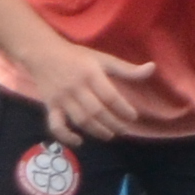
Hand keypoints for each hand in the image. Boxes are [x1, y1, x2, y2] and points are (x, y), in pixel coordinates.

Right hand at [18, 35, 156, 140]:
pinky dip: (66, 136)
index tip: (133, 117)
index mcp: (90, 74)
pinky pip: (56, 125)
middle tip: (124, 130)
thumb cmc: (76, 56)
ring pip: (81, 120)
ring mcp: (61, 98)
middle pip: (97, 111)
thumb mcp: (103, 59)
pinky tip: (79, 141)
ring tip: (110, 135)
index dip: (123, 109)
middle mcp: (76, 88)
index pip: (110, 96)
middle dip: (113, 123)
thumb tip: (152, 68)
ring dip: (97, 131)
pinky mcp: (50, 106)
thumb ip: (126, 69)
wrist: (42, 53)